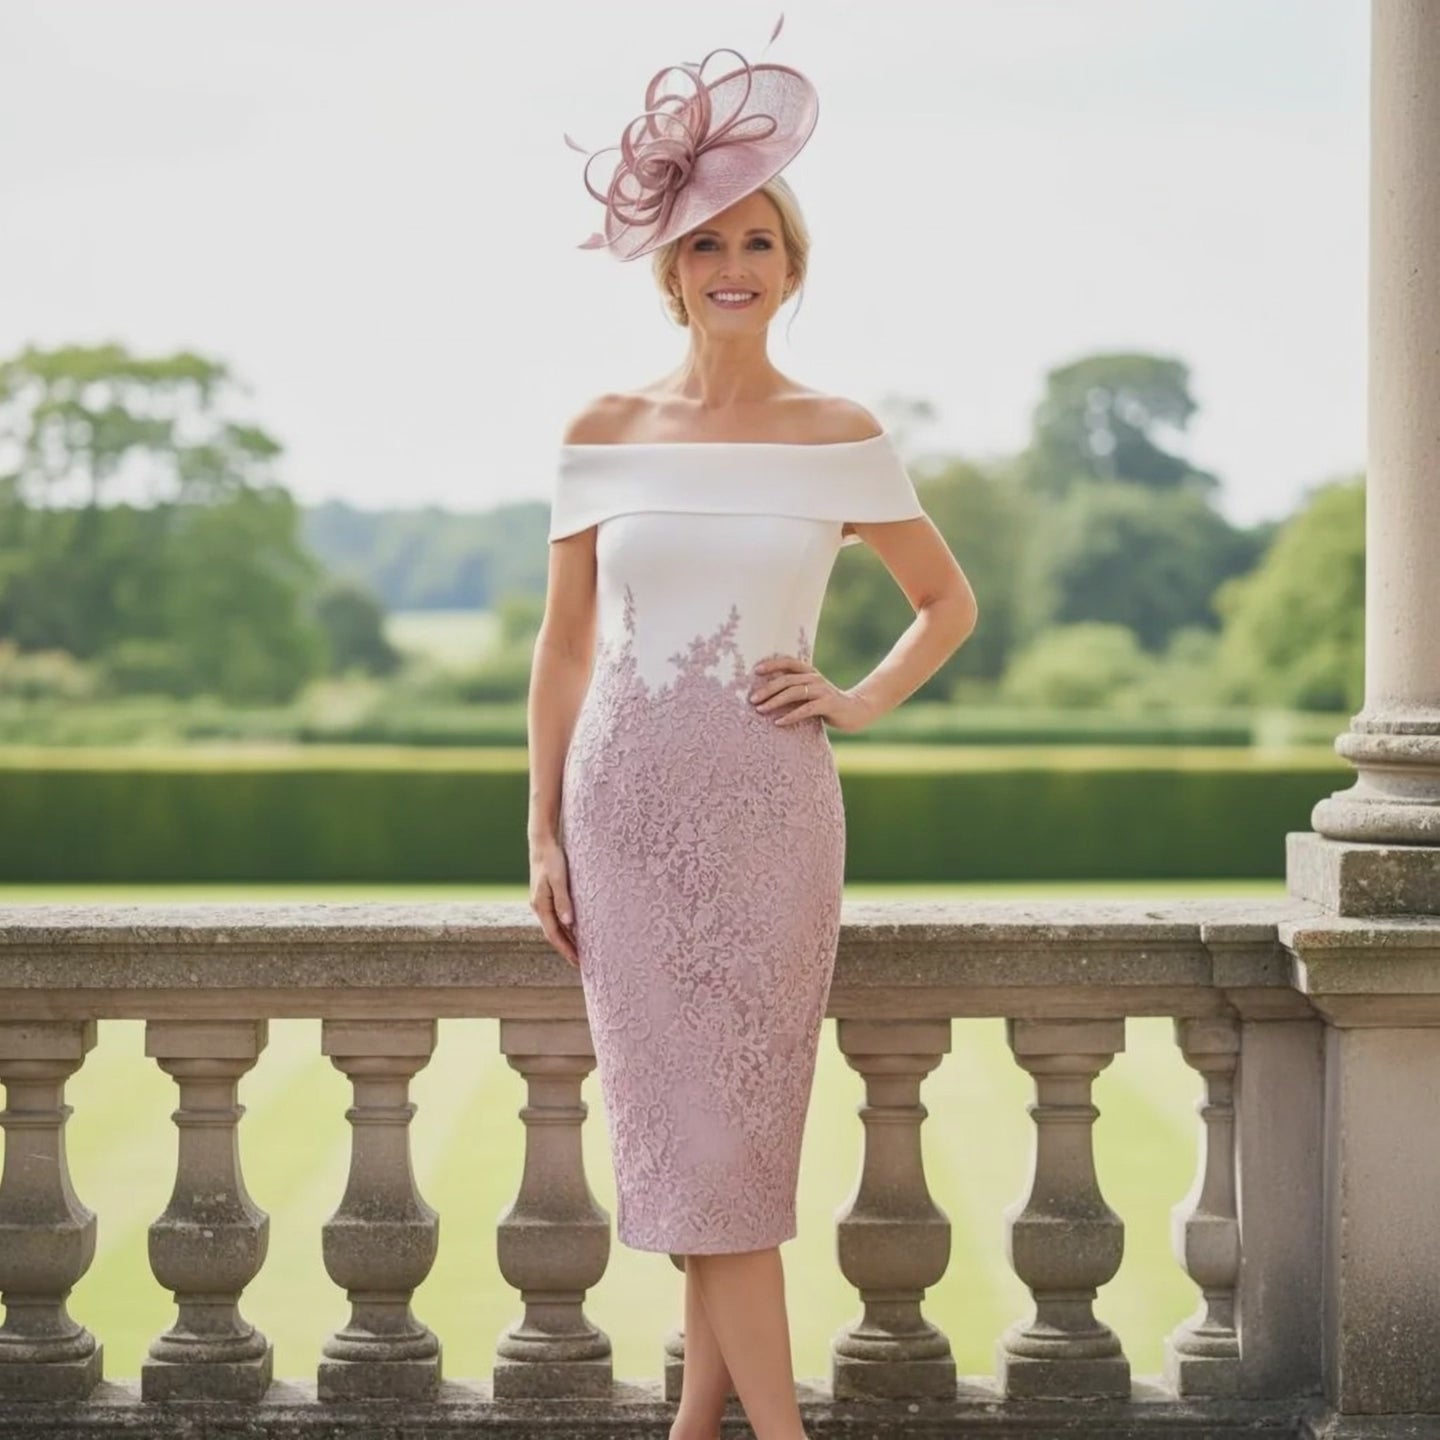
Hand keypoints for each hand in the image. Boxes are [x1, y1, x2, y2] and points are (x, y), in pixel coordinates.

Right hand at [529, 838, 579, 967]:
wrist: (542, 844)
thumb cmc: (552, 860)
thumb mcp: (559, 880)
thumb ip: (563, 901)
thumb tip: (569, 924)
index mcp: (541, 905)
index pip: (554, 934)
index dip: (566, 949)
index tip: (578, 962)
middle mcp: (539, 907)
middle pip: (554, 934)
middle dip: (566, 949)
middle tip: (582, 963)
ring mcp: (542, 903)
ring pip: (554, 927)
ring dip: (566, 940)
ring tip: (580, 951)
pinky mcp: (546, 897)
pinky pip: (555, 918)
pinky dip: (565, 928)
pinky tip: (574, 931)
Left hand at [747, 655, 874, 733]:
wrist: (856, 711)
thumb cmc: (826, 703)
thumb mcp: (810, 692)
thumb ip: (794, 690)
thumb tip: (766, 695)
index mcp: (809, 672)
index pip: (788, 662)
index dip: (772, 664)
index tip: (755, 671)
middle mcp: (815, 678)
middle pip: (787, 680)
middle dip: (767, 689)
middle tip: (752, 699)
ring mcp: (822, 690)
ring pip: (794, 693)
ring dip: (775, 701)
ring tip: (760, 710)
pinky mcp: (828, 704)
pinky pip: (806, 709)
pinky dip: (790, 716)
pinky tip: (778, 722)